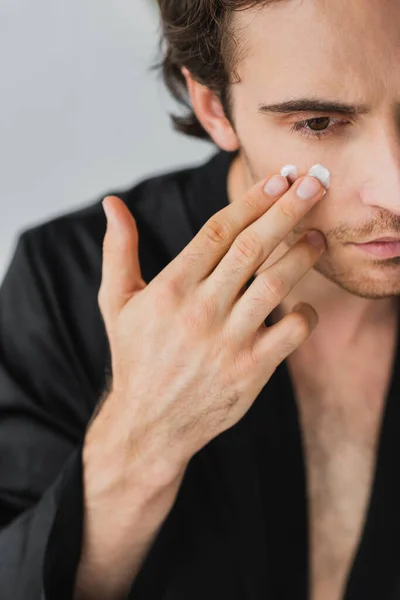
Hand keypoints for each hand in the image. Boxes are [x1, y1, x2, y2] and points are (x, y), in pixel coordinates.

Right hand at [95, 172, 326, 480]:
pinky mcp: (251, 371)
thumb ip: (119, 250)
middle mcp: (200, 311)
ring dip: (302, 256)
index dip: (252, 200)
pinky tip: (301, 302)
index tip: (279, 179)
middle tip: (315, 184)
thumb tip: (112, 204)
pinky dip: (304, 313)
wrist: (150, 423)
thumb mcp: (117, 302)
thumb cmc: (135, 356)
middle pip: (253, 248)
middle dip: (288, 211)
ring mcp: (228, 342)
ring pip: (276, 285)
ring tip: (317, 236)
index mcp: (170, 288)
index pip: (218, 232)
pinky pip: (291, 332)